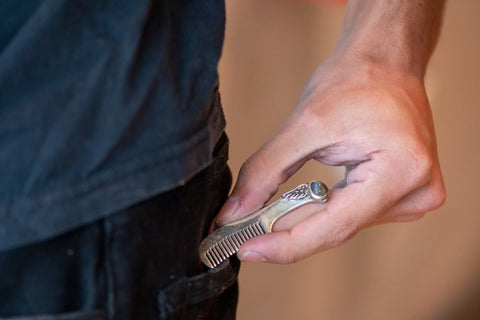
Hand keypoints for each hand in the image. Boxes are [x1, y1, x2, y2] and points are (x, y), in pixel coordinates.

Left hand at [215, 54, 445, 263]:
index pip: (334, 226)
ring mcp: (415, 196)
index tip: (244, 249)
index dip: (284, 244)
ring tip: (267, 211)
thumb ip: (265, 170)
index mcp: (401, 170)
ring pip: (341, 224)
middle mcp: (417, 191)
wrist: (385, 62)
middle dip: (284, 231)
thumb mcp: (304, 123)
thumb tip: (235, 212)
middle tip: (239, 233)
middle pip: (336, 228)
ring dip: (302, 218)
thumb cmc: (354, 82)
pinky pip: (352, 214)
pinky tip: (303, 199)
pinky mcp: (404, 195)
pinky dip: (321, 210)